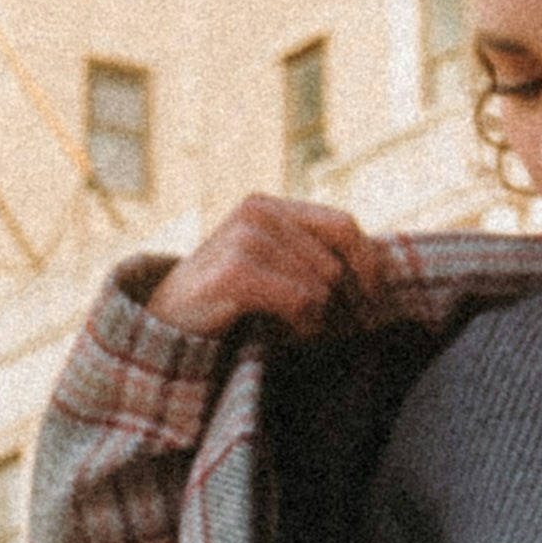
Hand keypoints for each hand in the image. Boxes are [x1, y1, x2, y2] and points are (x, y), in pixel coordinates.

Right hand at [146, 193, 388, 338]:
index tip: (377, 305)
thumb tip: (379, 284)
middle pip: (337, 262)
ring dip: (320, 320)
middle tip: (346, 333)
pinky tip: (288, 336)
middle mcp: (257, 212)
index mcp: (270, 207)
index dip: (370, 266)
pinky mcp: (234, 270)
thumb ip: (313, 261)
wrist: (162, 328)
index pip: (345, 226)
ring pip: (322, 286)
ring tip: (301, 334)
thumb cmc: (224, 304)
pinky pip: (302, 301)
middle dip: (347, 304)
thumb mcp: (271, 271)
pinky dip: (303, 327)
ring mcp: (244, 237)